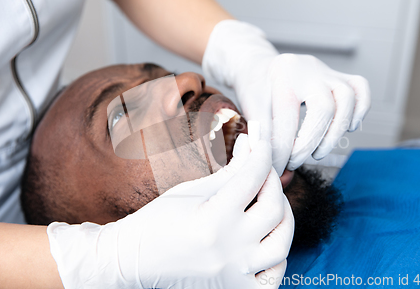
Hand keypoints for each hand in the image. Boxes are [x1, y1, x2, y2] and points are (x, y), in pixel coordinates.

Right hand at [47, 132, 293, 288]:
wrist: (135, 260)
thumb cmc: (158, 221)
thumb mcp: (191, 191)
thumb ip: (228, 171)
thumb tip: (250, 146)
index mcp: (212, 219)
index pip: (252, 178)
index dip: (262, 154)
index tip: (263, 143)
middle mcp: (227, 249)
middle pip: (273, 209)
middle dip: (273, 183)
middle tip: (263, 172)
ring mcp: (234, 274)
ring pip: (282, 244)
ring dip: (284, 218)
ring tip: (270, 204)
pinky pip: (274, 276)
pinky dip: (278, 256)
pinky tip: (267, 239)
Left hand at [203, 20, 370, 174]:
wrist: (260, 66)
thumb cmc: (254, 89)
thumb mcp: (249, 108)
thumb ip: (262, 137)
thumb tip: (278, 171)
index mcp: (282, 74)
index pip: (287, 118)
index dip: (283, 150)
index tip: (279, 167)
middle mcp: (308, 68)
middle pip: (325, 107)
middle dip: (311, 142)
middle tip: (295, 161)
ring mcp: (327, 71)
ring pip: (348, 98)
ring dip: (335, 132)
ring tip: (317, 152)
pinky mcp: (340, 76)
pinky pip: (361, 90)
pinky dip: (359, 112)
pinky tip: (345, 129)